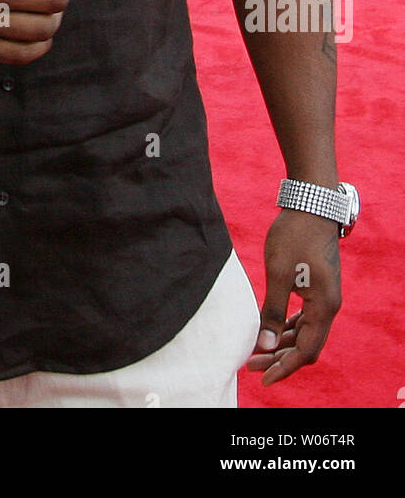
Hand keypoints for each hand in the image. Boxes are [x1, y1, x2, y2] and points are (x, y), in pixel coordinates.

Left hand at [247, 210, 340, 384]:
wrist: (310, 203)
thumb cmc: (294, 235)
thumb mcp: (278, 273)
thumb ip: (272, 311)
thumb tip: (264, 345)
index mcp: (324, 307)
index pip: (306, 351)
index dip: (284, 367)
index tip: (262, 377)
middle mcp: (329, 306)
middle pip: (306, 345)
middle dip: (279, 357)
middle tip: (250, 364)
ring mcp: (325, 296)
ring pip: (305, 331)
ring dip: (282, 342)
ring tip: (256, 349)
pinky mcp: (317, 287)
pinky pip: (305, 317)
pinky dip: (288, 326)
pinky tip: (270, 328)